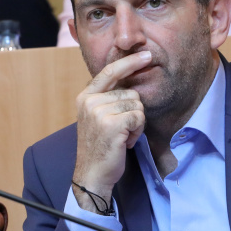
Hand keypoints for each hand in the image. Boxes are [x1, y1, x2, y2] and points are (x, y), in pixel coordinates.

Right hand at [72, 51, 150, 212]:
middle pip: (130, 92)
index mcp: (85, 96)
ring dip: (136, 123)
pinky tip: (125, 142)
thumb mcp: (97, 117)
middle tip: (120, 130)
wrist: (92, 174)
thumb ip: (108, 99)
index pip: (110, 71)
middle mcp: (90, 101)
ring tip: (121, 137)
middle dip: (133, 112)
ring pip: (137, 105)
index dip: (129, 62)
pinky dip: (137, 131)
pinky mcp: (112, 123)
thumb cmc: (99, 147)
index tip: (145, 55)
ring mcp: (99, 111)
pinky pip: (138, 117)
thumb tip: (129, 81)